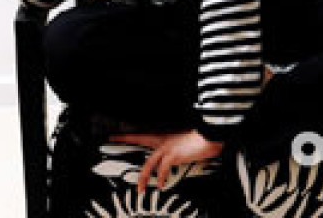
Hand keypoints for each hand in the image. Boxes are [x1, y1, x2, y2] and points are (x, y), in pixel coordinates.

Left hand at [108, 130, 223, 192]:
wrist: (210, 137)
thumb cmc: (199, 142)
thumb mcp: (184, 146)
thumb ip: (176, 151)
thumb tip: (171, 161)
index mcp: (165, 138)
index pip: (144, 135)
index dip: (130, 135)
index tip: (117, 133)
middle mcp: (164, 141)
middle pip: (141, 139)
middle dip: (126, 138)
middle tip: (112, 137)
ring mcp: (168, 147)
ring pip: (149, 162)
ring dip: (142, 177)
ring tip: (139, 189)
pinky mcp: (174, 154)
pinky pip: (163, 169)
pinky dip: (160, 178)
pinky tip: (160, 185)